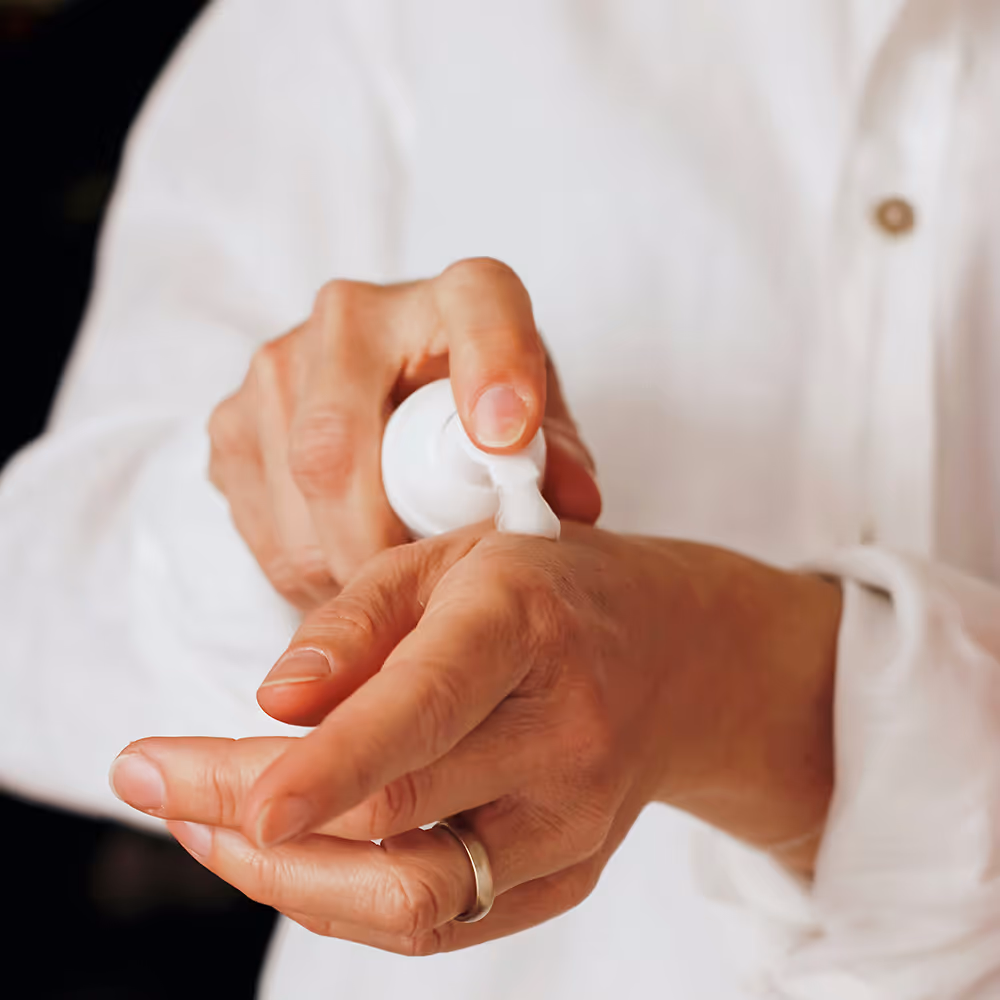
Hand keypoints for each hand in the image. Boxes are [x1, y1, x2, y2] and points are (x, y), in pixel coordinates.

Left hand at [111, 524, 841, 953]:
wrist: (678, 654)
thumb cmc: (550, 590)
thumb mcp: (450, 558)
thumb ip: (357, 623)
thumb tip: (273, 702)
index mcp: (524, 626)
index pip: (426, 707)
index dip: (331, 764)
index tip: (240, 802)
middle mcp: (562, 735)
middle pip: (394, 816)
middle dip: (249, 815)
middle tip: (157, 776)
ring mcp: (573, 822)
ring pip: (412, 899)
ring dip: (286, 877)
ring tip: (205, 822)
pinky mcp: (567, 876)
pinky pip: (440, 921)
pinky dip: (344, 898)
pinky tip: (290, 852)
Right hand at [207, 257, 600, 609]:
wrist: (389, 392)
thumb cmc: (478, 413)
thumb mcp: (537, 429)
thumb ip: (558, 461)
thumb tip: (574, 504)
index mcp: (457, 295)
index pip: (479, 308)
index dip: (493, 369)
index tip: (506, 438)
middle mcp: (353, 313)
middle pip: (340, 442)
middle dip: (380, 542)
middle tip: (420, 595)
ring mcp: (278, 363)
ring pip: (296, 491)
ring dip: (343, 564)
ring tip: (390, 587)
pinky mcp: (232, 421)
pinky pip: (260, 521)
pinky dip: (306, 567)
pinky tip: (348, 566)